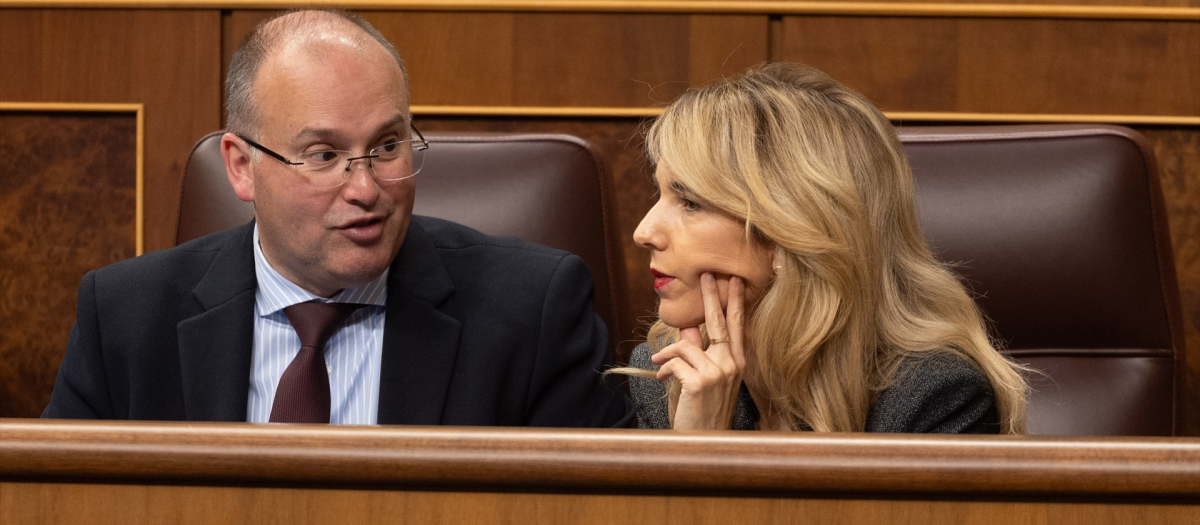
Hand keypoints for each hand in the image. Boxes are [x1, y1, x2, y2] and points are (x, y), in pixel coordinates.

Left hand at [651, 272, 745, 429]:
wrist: (704, 441)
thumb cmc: (704, 409)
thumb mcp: (705, 379)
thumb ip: (699, 353)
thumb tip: (690, 330)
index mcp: (737, 363)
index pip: (737, 326)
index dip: (735, 302)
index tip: (734, 280)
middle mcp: (732, 364)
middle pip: (720, 322)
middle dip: (712, 296)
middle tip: (707, 275)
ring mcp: (718, 372)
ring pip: (685, 345)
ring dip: (667, 354)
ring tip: (661, 365)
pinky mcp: (700, 381)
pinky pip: (674, 361)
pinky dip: (663, 368)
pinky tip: (662, 380)